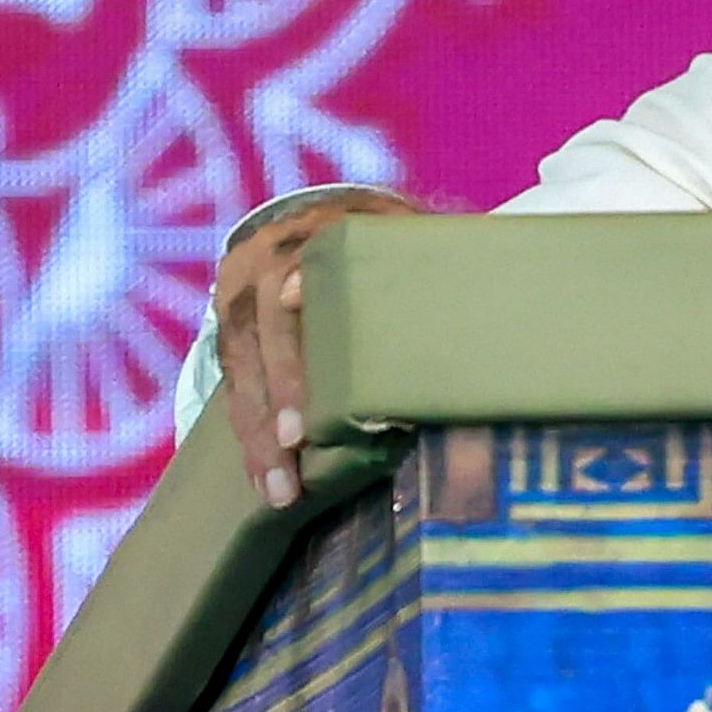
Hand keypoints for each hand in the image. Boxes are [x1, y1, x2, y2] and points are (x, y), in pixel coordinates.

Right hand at [211, 185, 415, 506]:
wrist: (309, 221)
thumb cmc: (380, 242)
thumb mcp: (399, 231)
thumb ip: (425, 254)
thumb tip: (483, 286)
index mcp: (314, 231)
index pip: (303, 257)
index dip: (301, 285)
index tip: (296, 308)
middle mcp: (264, 261)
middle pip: (265, 325)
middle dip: (279, 387)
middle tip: (296, 443)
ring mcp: (237, 300)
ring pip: (239, 370)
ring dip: (257, 435)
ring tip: (279, 490)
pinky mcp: (227, 337)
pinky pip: (231, 393)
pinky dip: (249, 438)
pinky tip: (262, 479)